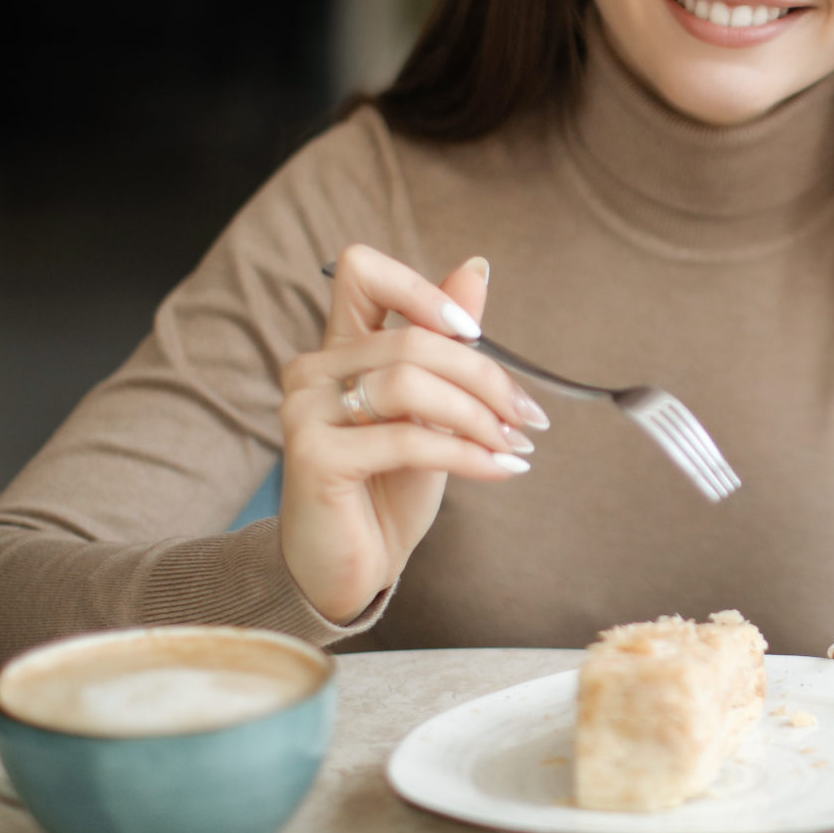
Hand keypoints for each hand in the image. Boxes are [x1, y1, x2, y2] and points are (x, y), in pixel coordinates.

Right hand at [276, 243, 549, 622]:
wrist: (354, 565)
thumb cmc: (391, 486)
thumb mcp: (433, 410)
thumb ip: (447, 343)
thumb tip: (476, 267)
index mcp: (341, 348)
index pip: (361, 270)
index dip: (421, 290)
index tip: (475, 334)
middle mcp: (313, 370)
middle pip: (412, 340)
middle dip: (484, 377)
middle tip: (528, 416)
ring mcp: (305, 410)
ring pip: (409, 382)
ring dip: (478, 415)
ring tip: (514, 445)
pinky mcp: (313, 456)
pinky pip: (406, 438)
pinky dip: (465, 453)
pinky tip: (498, 469)